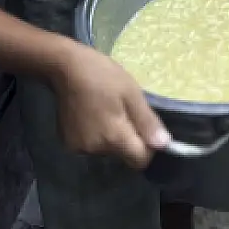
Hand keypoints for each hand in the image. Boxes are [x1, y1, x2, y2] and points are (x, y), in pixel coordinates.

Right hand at [49, 42, 169, 168]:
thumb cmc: (102, 76)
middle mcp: (94, 149)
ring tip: (107, 111)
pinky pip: (92, 146)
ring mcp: (78, 148)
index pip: (139, 160)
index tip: (146, 128)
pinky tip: (93, 115)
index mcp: (113, 137)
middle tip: (124, 111)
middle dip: (129, 139)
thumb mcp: (131, 93)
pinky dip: (97, 135)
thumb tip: (164, 145)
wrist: (65, 68)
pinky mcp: (68, 143)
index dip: (148, 148)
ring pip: (107, 150)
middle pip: (123, 155)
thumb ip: (147, 122)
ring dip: (112, 137)